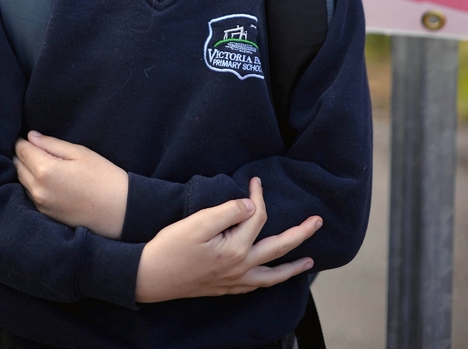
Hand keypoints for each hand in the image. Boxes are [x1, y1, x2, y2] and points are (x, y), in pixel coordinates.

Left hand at [13, 132, 128, 238]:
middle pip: (17, 166)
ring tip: (38, 160)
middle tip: (33, 146)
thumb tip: (31, 136)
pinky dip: (31, 183)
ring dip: (25, 169)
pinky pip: (30, 194)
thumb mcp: (79, 152)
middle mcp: (37, 189)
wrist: (117, 210)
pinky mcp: (45, 214)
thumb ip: (51, 143)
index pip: (21, 150)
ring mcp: (39, 204)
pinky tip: (44, 178)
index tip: (27, 136)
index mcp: (45, 170)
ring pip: (21, 180)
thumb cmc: (102, 175)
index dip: (23, 141)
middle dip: (22, 154)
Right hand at [135, 177, 320, 302]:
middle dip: (300, 234)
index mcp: (235, 249)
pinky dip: (270, 281)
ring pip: (272, 276)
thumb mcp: (198, 223)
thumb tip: (250, 204)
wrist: (150, 276)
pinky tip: (270, 277)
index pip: (256, 217)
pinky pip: (257, 287)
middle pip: (278, 248)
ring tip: (308, 262)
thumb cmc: (171, 247)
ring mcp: (234, 281)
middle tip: (317, 222)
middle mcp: (240, 268)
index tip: (255, 180)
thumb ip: (227, 211)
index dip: (258, 195)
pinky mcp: (225, 288)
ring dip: (292, 267)